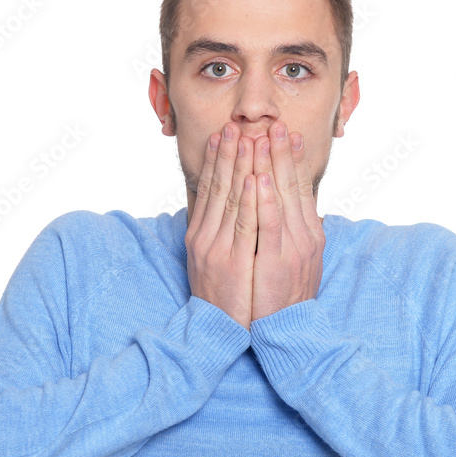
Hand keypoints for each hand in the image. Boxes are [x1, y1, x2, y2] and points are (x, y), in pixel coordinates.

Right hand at [185, 123, 257, 328]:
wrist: (217, 332)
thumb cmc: (223, 296)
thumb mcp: (216, 259)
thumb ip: (223, 232)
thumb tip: (234, 208)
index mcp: (201, 234)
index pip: (209, 188)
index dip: (217, 159)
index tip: (225, 133)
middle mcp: (205, 237)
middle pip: (218, 187)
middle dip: (229, 153)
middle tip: (236, 124)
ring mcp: (218, 249)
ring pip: (231, 199)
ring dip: (241, 166)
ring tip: (249, 138)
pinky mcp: (233, 263)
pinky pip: (243, 226)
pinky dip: (249, 200)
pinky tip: (254, 178)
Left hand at [251, 121, 324, 321]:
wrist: (288, 331)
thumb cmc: (285, 296)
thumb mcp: (295, 259)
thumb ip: (292, 232)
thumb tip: (288, 208)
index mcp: (309, 233)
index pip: (301, 188)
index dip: (293, 160)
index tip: (287, 134)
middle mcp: (304, 236)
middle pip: (292, 186)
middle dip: (282, 152)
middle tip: (275, 123)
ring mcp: (291, 248)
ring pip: (280, 198)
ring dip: (271, 164)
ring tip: (263, 137)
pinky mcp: (275, 261)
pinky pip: (269, 224)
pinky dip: (265, 198)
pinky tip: (260, 177)